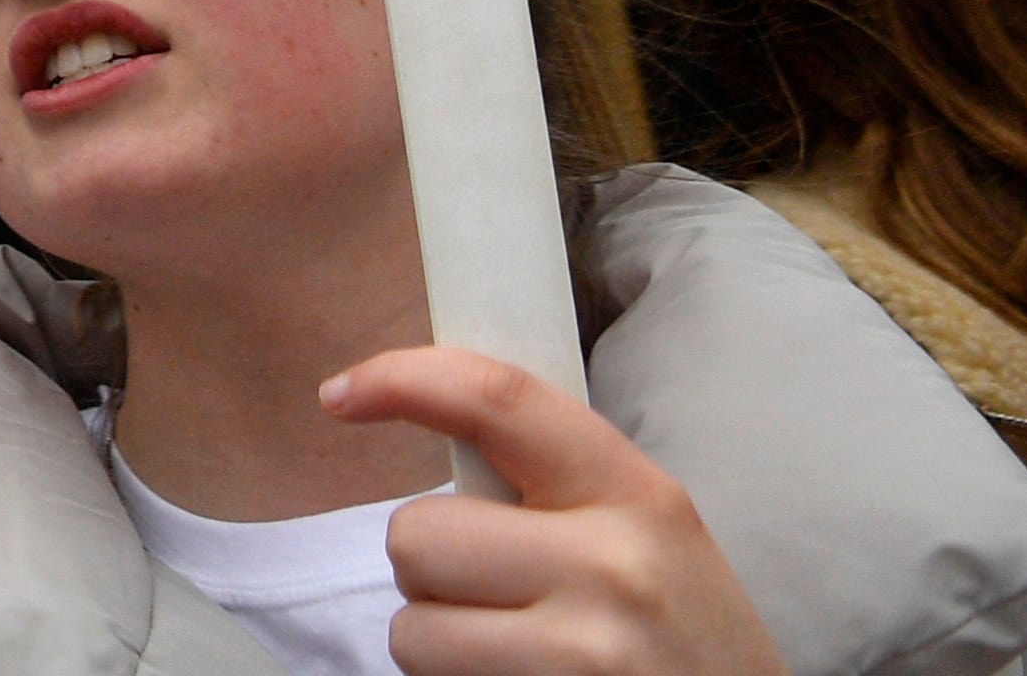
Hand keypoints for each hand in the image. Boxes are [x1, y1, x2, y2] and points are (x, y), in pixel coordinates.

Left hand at [333, 346, 778, 675]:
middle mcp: (613, 567)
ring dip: (443, 648)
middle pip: (416, 535)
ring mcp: (583, 655)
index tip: (341, 393)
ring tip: (520, 657)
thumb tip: (422, 407)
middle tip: (505, 602)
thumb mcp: (652, 537)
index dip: (402, 378)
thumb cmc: (685, 641)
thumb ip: (558, 485)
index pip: (497, 399)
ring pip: (411, 631)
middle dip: (436, 573)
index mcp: (638, 496)